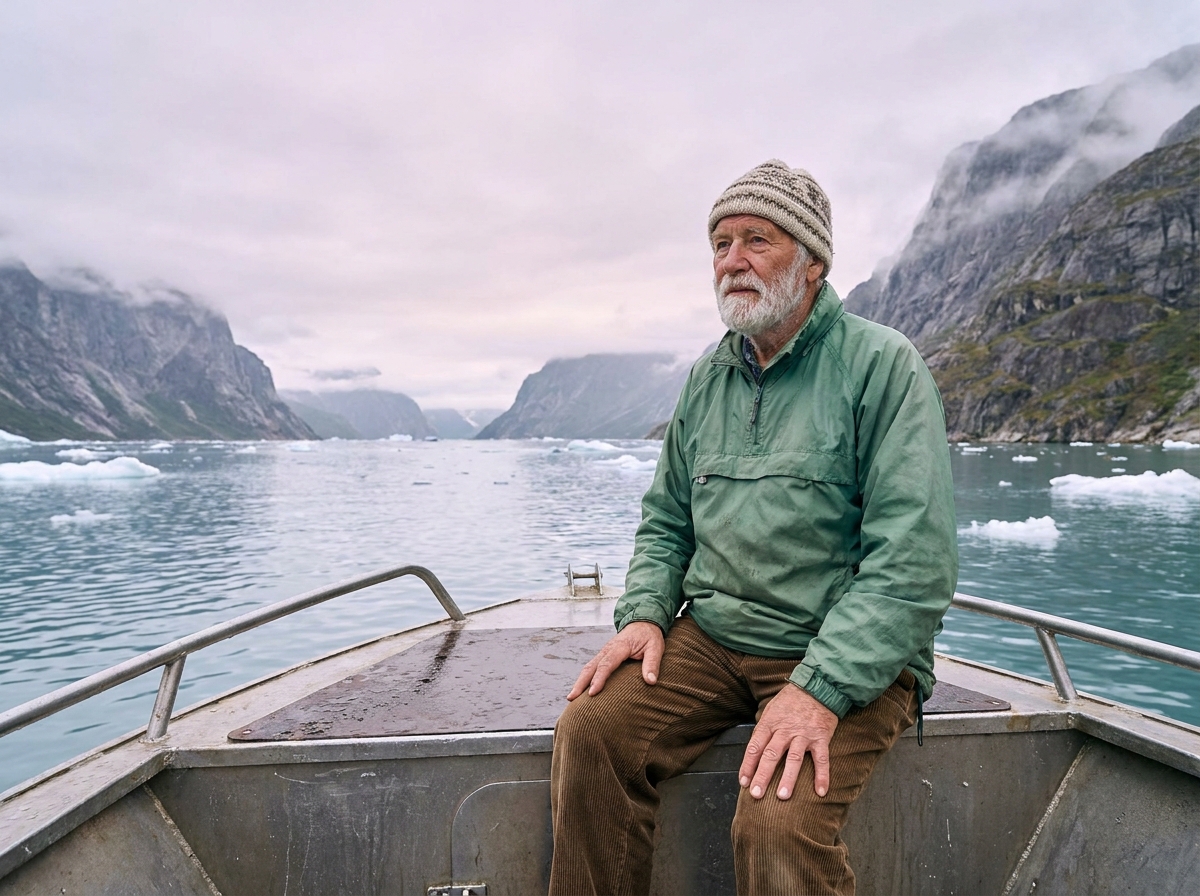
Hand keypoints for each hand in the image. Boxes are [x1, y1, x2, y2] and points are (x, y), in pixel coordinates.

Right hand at [567, 621, 663, 699]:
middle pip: (591, 666)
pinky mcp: (604, 655)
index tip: (592, 693)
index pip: (606, 664)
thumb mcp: (655, 647)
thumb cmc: (649, 636)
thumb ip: (652, 663)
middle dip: (580, 683)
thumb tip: (651, 682)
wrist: (643, 621)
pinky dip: (584, 678)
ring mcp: (604, 652)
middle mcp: (608, 649)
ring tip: (571, 697)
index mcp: (620, 647)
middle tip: (572, 698)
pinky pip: (592, 667)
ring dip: (579, 682)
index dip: (599, 679)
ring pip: (588, 667)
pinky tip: (581, 690)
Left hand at [739, 683, 838, 799]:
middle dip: (763, 775)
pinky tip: (820, 792)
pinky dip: (822, 776)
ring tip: (782, 796)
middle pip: (771, 755)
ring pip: (794, 759)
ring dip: (788, 778)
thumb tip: (753, 753)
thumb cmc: (790, 701)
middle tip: (757, 794)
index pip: (755, 747)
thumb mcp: (771, 710)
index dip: (748, 765)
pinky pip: (821, 759)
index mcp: (770, 723)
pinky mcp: (821, 737)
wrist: (816, 686)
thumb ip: (764, 730)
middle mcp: (785, 730)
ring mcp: (803, 734)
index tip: (744, 782)